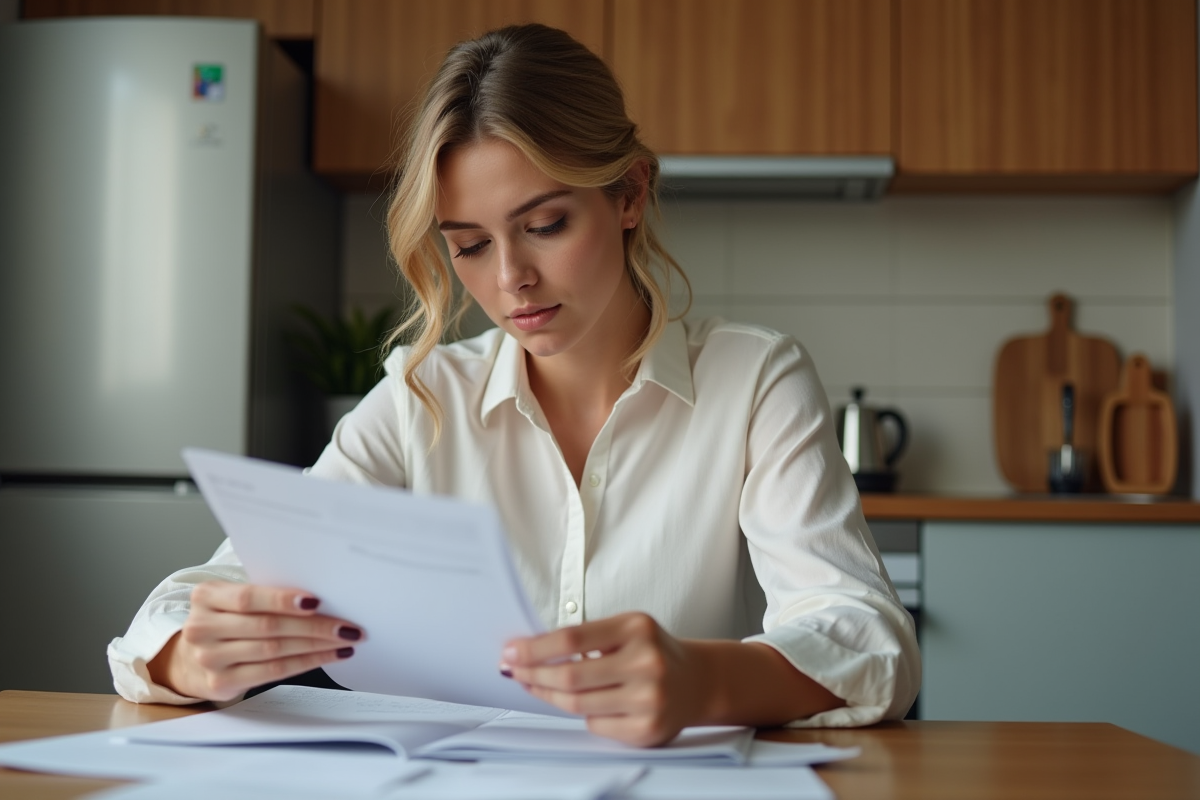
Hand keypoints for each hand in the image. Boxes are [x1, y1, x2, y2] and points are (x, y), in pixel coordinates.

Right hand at [147, 581, 364, 701]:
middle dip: (314, 626)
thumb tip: (320, 597)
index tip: (316, 601)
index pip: (248, 598)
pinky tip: (328, 655)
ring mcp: (209, 658)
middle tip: (347, 625)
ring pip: (274, 650)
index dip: (282, 600)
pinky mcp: (221, 683)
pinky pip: (273, 672)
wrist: (191, 657)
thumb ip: (264, 594)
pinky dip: (306, 662)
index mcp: (206, 597)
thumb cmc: (226, 619)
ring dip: (316, 645)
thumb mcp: (233, 599)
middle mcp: (202, 627)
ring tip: (345, 640)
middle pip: (267, 626)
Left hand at [500, 612, 711, 746]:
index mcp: (637, 629)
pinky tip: (581, 703)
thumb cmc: (651, 651)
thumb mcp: (626, 629)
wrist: (696, 681)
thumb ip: (586, 637)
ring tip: (534, 684)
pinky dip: (582, 713)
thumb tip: (530, 651)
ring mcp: (649, 699)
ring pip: (578, 703)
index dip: (535, 647)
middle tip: (514, 670)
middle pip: (571, 674)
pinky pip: (595, 724)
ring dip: (548, 694)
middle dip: (534, 673)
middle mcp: (646, 663)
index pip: (572, 638)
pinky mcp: (647, 729)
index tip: (511, 651)